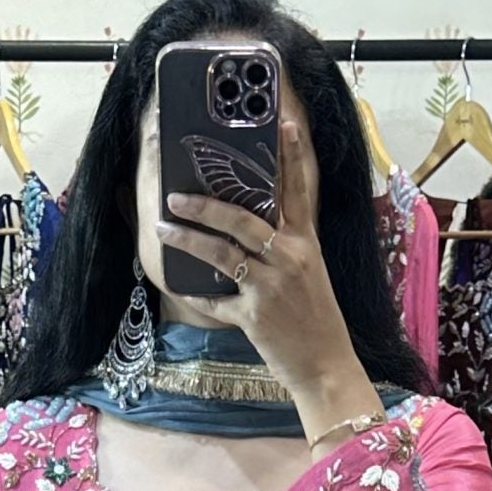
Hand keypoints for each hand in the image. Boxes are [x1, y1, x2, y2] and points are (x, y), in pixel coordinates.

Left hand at [157, 116, 379, 431]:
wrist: (327, 367)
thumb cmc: (317, 321)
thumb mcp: (311, 275)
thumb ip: (286, 249)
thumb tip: (251, 231)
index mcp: (306, 243)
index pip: (298, 191)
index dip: (291, 156)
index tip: (282, 123)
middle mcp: (290, 258)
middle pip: (243, 218)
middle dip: (206, 204)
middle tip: (176, 195)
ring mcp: (271, 286)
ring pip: (222, 252)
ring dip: (189, 239)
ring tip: (164, 228)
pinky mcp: (255, 315)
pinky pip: (217, 299)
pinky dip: (197, 293)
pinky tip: (181, 284)